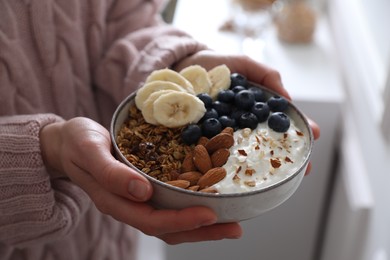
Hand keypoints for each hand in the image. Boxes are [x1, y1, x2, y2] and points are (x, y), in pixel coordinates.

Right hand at [39, 117, 241, 243]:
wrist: (69, 141)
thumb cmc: (77, 142)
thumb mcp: (89, 150)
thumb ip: (111, 173)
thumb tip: (142, 192)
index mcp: (114, 201)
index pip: (151, 220)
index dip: (182, 220)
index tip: (210, 214)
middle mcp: (128, 205)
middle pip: (167, 228)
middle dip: (201, 230)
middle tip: (235, 227)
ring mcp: (136, 199)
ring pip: (171, 220)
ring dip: (201, 224)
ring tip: (231, 222)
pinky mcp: (143, 188)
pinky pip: (169, 203)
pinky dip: (191, 206)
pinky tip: (210, 200)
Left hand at [174, 50, 319, 173]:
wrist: (176, 69)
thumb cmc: (212, 65)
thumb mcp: (242, 64)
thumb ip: (265, 75)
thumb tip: (288, 99)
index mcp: (252, 110)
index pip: (280, 121)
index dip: (298, 128)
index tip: (314, 134)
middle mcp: (240, 127)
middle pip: (267, 142)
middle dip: (287, 155)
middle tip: (305, 167)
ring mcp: (221, 137)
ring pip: (245, 154)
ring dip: (262, 166)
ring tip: (280, 177)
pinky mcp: (200, 143)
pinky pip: (215, 155)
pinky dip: (226, 166)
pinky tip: (236, 175)